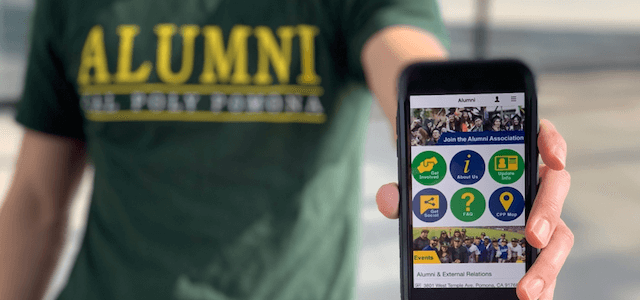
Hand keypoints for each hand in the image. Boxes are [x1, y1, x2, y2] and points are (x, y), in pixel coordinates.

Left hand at [376, 119, 570, 299]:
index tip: (552, 159)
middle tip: (532, 236)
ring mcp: (535, 215)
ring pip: (558, 233)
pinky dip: (544, 283)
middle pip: (556, 187)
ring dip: (547, 262)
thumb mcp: (418, 185)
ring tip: (526, 290)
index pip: (540, 136)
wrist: (439, 204)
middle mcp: (530, 182)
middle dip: (548, 211)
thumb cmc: (436, 184)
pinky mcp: (533, 246)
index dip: (552, 142)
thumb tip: (390, 200)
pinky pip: (546, 264)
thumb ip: (405, 189)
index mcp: (508, 156)